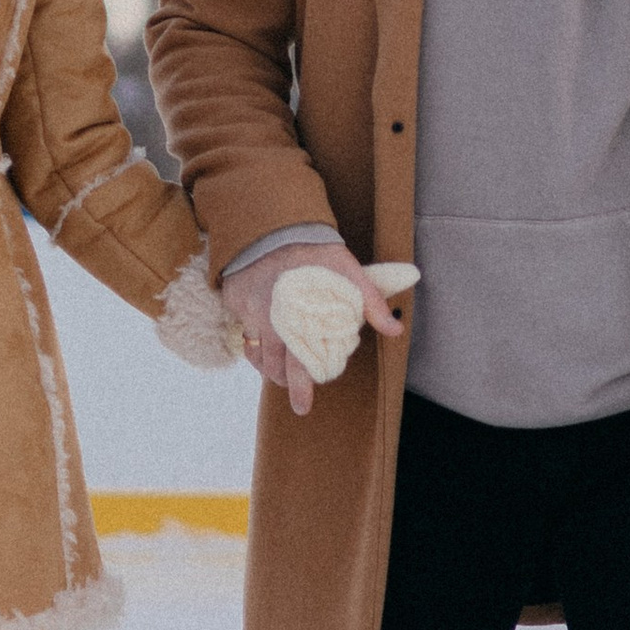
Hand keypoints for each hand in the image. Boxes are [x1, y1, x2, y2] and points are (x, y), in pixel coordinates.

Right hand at [220, 247, 409, 417]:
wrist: (275, 222)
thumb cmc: (315, 250)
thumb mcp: (348, 272)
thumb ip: (370, 303)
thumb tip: (395, 331)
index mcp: (296, 319)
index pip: (297, 364)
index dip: (301, 387)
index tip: (304, 406)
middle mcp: (268, 321)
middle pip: (272, 366)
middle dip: (285, 382)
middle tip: (297, 394)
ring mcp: (248, 312)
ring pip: (255, 353)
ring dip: (268, 366)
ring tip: (281, 371)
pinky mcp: (234, 301)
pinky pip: (243, 330)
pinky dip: (253, 342)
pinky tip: (265, 342)